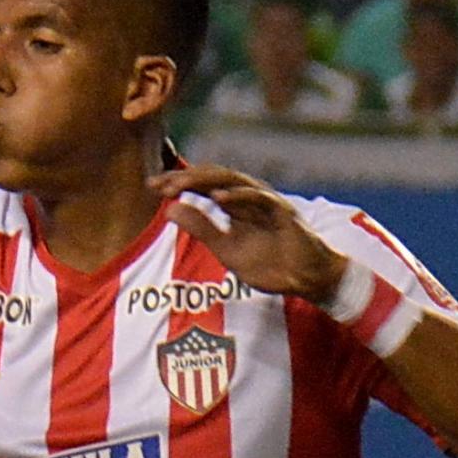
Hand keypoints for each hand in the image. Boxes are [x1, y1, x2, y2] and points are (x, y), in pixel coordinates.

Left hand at [154, 164, 345, 303]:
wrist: (306, 279)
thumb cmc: (270, 263)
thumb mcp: (226, 249)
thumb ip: (201, 229)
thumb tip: (170, 210)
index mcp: (234, 206)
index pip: (203, 187)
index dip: (178, 183)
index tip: (151, 185)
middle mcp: (249, 198)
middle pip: (214, 178)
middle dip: (186, 178)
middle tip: (159, 183)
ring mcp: (267, 202)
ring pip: (235, 181)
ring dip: (206, 181)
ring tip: (180, 185)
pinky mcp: (283, 212)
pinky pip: (260, 198)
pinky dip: (239, 196)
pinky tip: (219, 197)